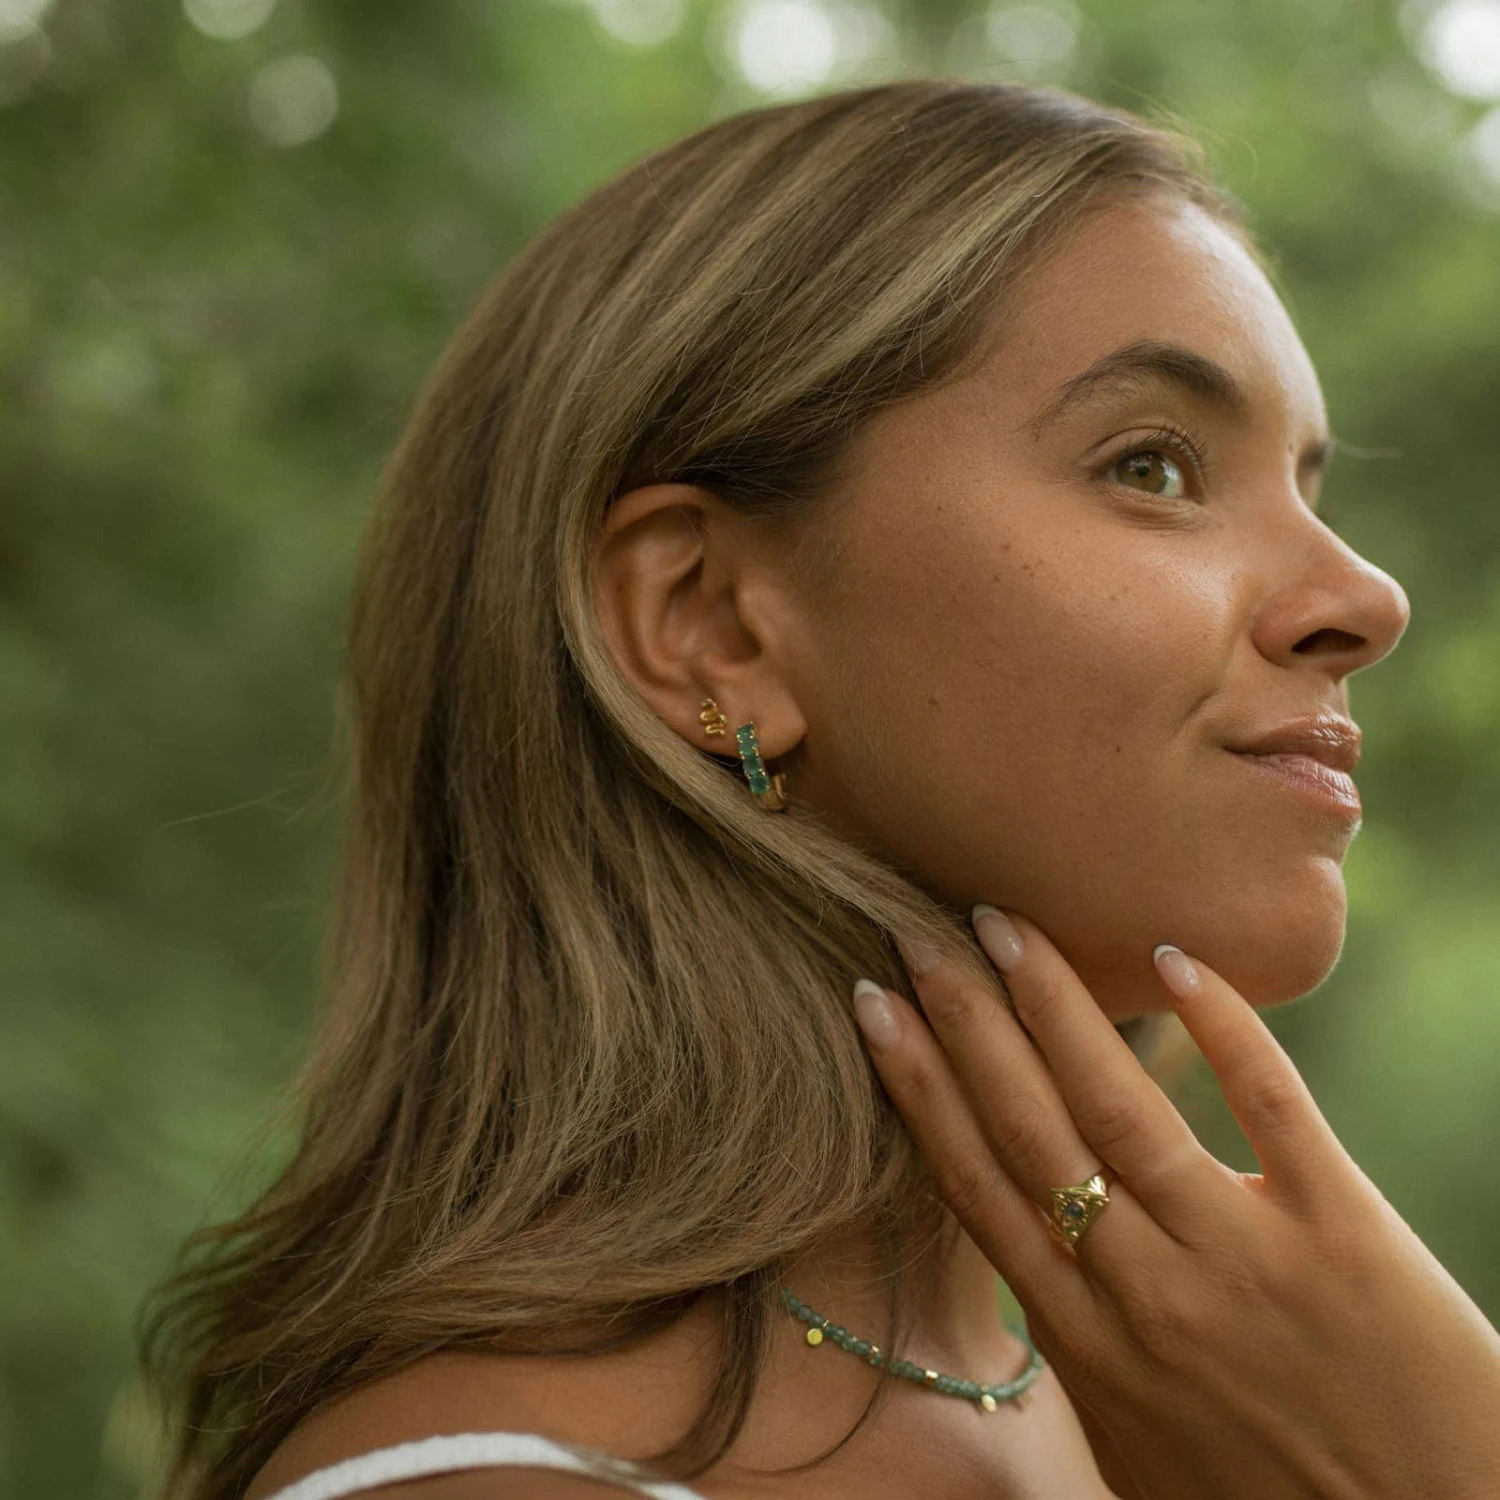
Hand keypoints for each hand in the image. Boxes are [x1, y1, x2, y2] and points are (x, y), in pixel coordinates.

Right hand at [853, 907, 1499, 1499]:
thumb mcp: (1138, 1449)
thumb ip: (1082, 1355)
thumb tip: (1034, 1273)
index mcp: (1087, 1342)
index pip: (975, 1186)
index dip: (916, 1088)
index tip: (873, 1009)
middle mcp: (1144, 1292)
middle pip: (1027, 1129)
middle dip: (962, 1022)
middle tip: (917, 935)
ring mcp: (1242, 1258)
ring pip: (1120, 1107)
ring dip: (1052, 1004)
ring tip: (1003, 925)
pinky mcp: (1346, 1233)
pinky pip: (1271, 1106)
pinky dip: (1223, 1027)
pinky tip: (1174, 959)